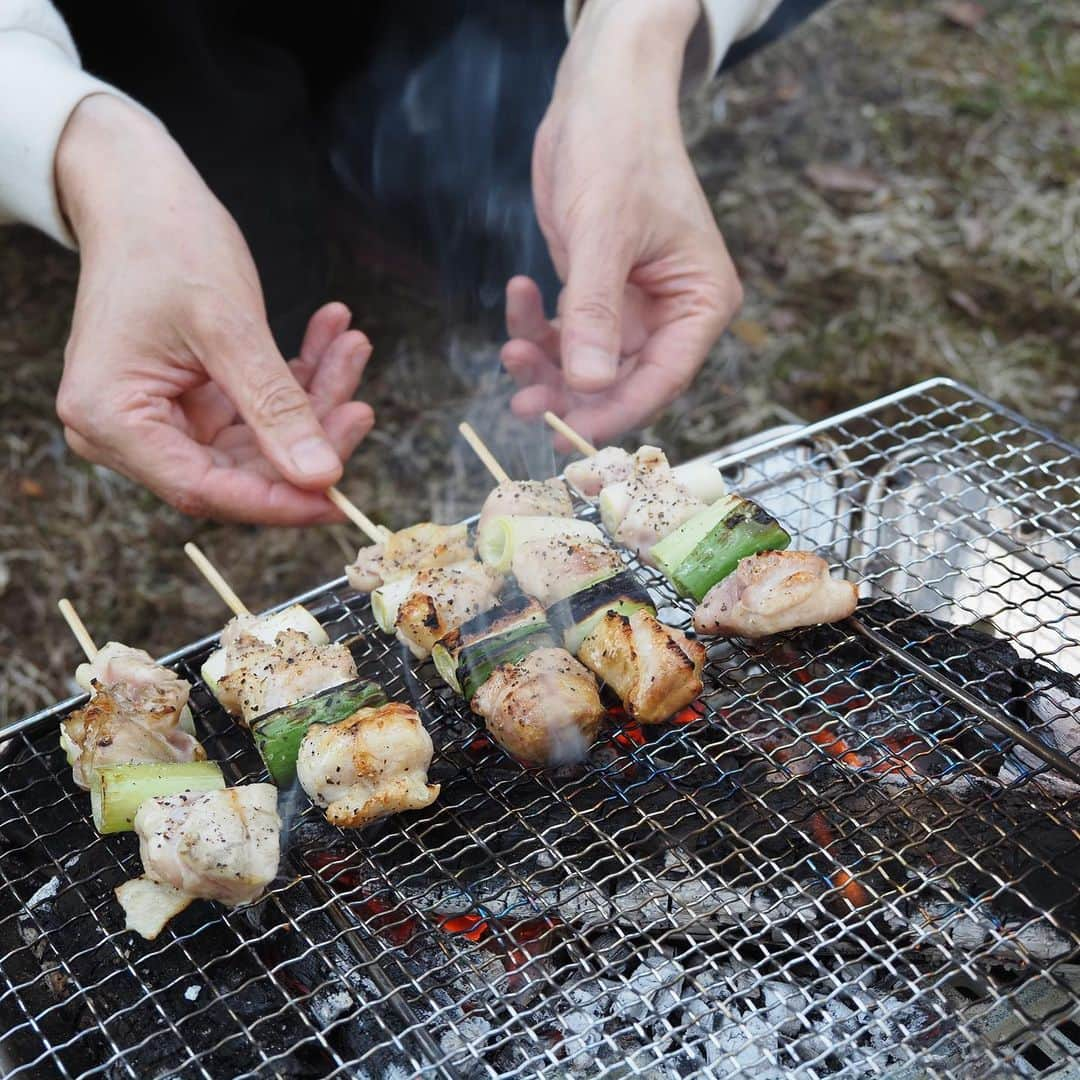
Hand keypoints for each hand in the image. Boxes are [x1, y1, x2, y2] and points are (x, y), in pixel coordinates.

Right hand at [54, 95, 373, 523]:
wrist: (139, 192)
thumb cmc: (165, 243)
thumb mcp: (228, 327)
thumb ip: (275, 407)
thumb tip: (321, 477)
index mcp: (111, 420)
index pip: (205, 490)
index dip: (277, 502)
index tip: (338, 500)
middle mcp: (126, 431)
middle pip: (237, 470)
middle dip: (307, 438)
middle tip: (361, 405)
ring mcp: (159, 417)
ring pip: (256, 440)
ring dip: (312, 401)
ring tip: (351, 347)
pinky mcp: (189, 400)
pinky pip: (254, 410)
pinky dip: (296, 380)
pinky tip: (331, 338)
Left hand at [503, 0, 742, 446]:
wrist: (599, 95)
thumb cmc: (620, 149)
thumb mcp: (604, 232)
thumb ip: (596, 310)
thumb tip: (590, 384)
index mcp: (700, 302)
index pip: (663, 378)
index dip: (616, 410)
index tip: (569, 431)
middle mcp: (672, 312)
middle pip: (621, 380)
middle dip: (569, 390)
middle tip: (523, 400)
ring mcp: (633, 305)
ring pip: (587, 362)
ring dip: (546, 363)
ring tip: (510, 348)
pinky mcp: (598, 291)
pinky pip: (566, 330)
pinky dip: (537, 323)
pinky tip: (519, 291)